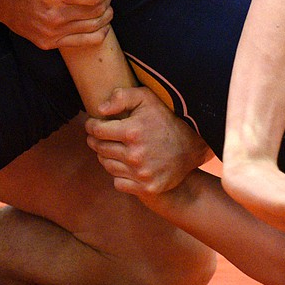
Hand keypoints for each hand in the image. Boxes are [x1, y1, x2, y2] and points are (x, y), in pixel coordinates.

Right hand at [0, 0, 112, 48]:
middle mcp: (54, 16)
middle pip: (96, 12)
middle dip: (106, 3)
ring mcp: (51, 32)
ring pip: (92, 27)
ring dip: (104, 18)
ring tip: (106, 9)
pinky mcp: (49, 42)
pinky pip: (84, 42)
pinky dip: (97, 34)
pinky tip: (100, 25)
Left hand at [85, 87, 212, 195]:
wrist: (193, 146)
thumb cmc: (167, 118)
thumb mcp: (148, 98)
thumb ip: (122, 97)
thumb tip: (100, 110)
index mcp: (133, 132)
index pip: (97, 131)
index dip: (92, 126)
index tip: (94, 124)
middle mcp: (135, 155)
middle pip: (100, 149)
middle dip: (96, 140)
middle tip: (100, 136)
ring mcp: (141, 174)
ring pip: (108, 166)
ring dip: (107, 157)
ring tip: (114, 148)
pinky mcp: (147, 188)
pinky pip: (119, 183)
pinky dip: (119, 175)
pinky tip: (126, 165)